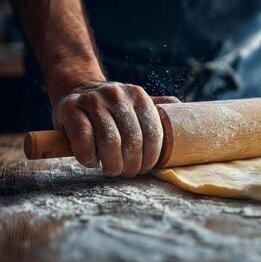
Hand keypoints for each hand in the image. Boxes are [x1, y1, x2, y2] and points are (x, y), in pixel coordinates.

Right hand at [52, 81, 179, 176]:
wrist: (77, 87)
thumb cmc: (112, 107)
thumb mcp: (137, 103)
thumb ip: (158, 109)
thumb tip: (189, 113)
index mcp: (138, 96)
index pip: (152, 132)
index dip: (152, 156)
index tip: (146, 168)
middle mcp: (117, 94)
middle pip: (132, 140)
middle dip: (132, 164)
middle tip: (128, 173)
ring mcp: (93, 100)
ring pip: (109, 141)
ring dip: (112, 164)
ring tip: (113, 170)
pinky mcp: (70, 108)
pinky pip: (84, 139)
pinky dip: (89, 157)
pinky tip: (92, 162)